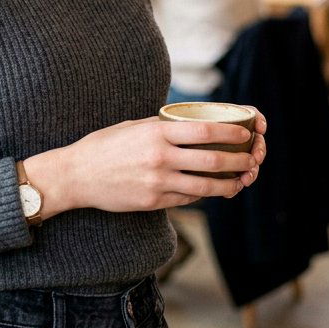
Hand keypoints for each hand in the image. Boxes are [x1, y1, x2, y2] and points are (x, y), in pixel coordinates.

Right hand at [24, 110, 265, 219]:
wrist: (77, 175)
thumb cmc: (105, 146)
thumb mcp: (133, 126)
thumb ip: (162, 127)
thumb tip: (192, 125)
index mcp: (156, 133)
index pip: (205, 132)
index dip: (231, 133)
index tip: (245, 133)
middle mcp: (160, 158)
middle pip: (212, 161)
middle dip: (238, 161)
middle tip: (251, 159)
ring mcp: (158, 182)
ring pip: (205, 187)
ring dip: (229, 185)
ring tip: (240, 181)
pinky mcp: (153, 202)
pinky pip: (187, 199)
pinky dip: (203, 195)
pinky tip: (212, 191)